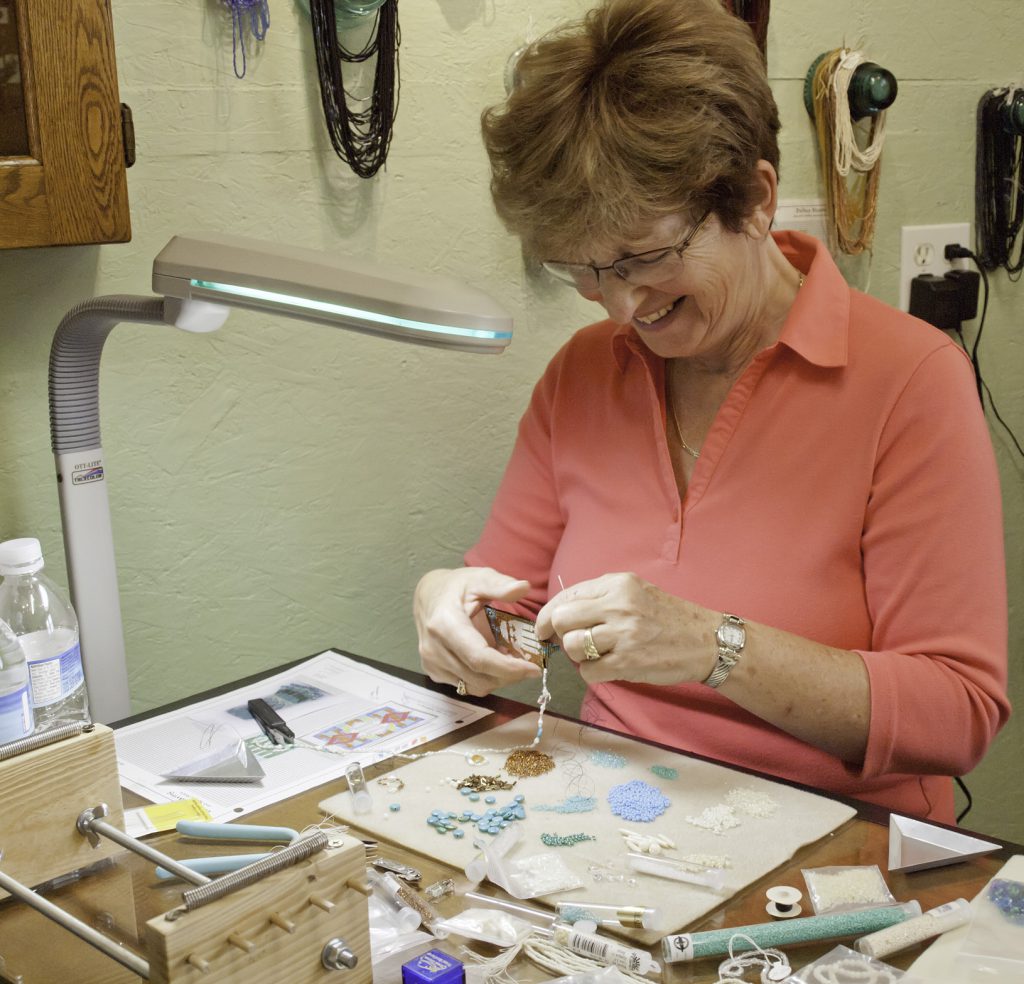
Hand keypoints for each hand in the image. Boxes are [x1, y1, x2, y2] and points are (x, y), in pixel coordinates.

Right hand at [414, 567, 540, 695]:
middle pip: (479, 677)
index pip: (479, 658)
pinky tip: (494, 663)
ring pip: (474, 686)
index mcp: (445, 624)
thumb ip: (500, 585)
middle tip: (529, 664)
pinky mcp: (433, 672)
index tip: (533, 669)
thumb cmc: (456, 587)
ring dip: (498, 679)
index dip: (508, 668)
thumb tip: (523, 587)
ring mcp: (431, 663)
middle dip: (509, 676)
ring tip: (511, 660)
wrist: (428, 597)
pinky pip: (465, 685)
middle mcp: (434, 649)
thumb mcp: (479, 578)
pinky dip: (485, 679)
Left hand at [535, 573, 716, 684]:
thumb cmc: (667, 617)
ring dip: (578, 655)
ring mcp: (623, 635)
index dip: (547, 614)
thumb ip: (600, 597)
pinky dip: (593, 673)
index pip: (566, 596)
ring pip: (571, 646)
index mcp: (617, 584)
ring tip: (598, 653)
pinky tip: (609, 667)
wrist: (706, 641)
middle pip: (561, 620)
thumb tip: (560, 613)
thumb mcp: (635, 592)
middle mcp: (618, 605)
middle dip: (560, 634)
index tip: (544, 627)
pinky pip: (588, 672)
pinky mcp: (628, 663)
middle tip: (570, 642)